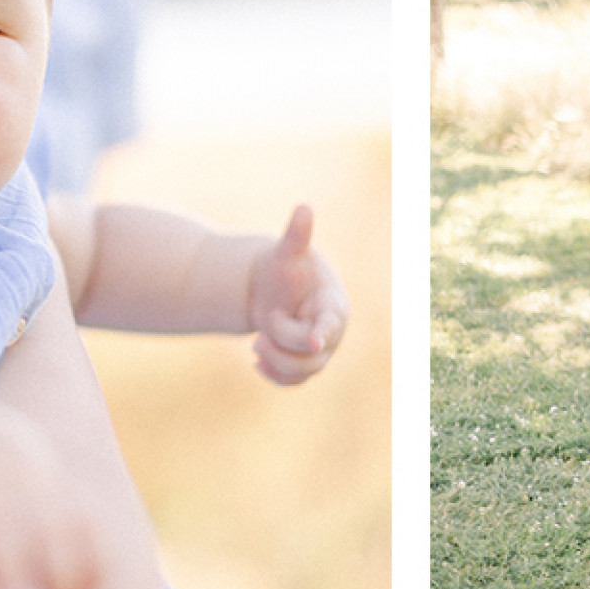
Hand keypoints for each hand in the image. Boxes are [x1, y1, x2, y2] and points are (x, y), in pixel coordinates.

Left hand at [246, 205, 348, 385]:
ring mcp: (321, 350)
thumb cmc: (284, 266)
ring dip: (276, 361)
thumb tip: (304, 206)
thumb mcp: (288, 252)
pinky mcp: (306, 364)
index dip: (322, 331)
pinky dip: (274, 375)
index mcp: (333, 304)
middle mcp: (333, 330)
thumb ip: (297, 234)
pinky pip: (294, 382)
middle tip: (262, 325)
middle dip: (282, 343)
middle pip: (313, 355)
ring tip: (256, 345)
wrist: (272, 287)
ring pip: (303, 373)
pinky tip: (256, 361)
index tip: (312, 341)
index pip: (331, 322)